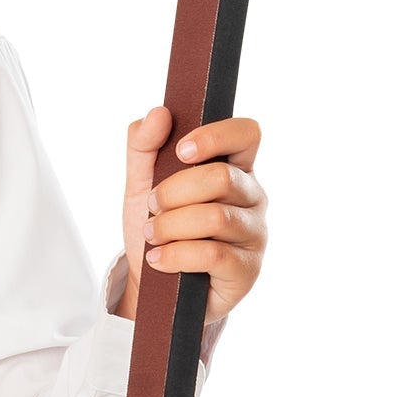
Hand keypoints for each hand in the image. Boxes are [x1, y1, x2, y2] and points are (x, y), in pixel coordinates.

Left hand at [118, 109, 267, 324]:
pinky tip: (159, 259)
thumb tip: (160, 113)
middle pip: (221, 177)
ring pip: (215, 217)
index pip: (247, 134)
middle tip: (152, 207)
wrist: (154, 284)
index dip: (216, 137)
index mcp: (235, 168)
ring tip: (152, 234)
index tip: (181, 151)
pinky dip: (174, 255)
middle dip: (173, 192)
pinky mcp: (247, 270)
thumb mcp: (141, 184)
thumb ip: (144, 146)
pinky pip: (212, 255)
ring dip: (170, 226)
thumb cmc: (158, 228)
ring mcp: (255, 234)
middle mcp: (253, 197)